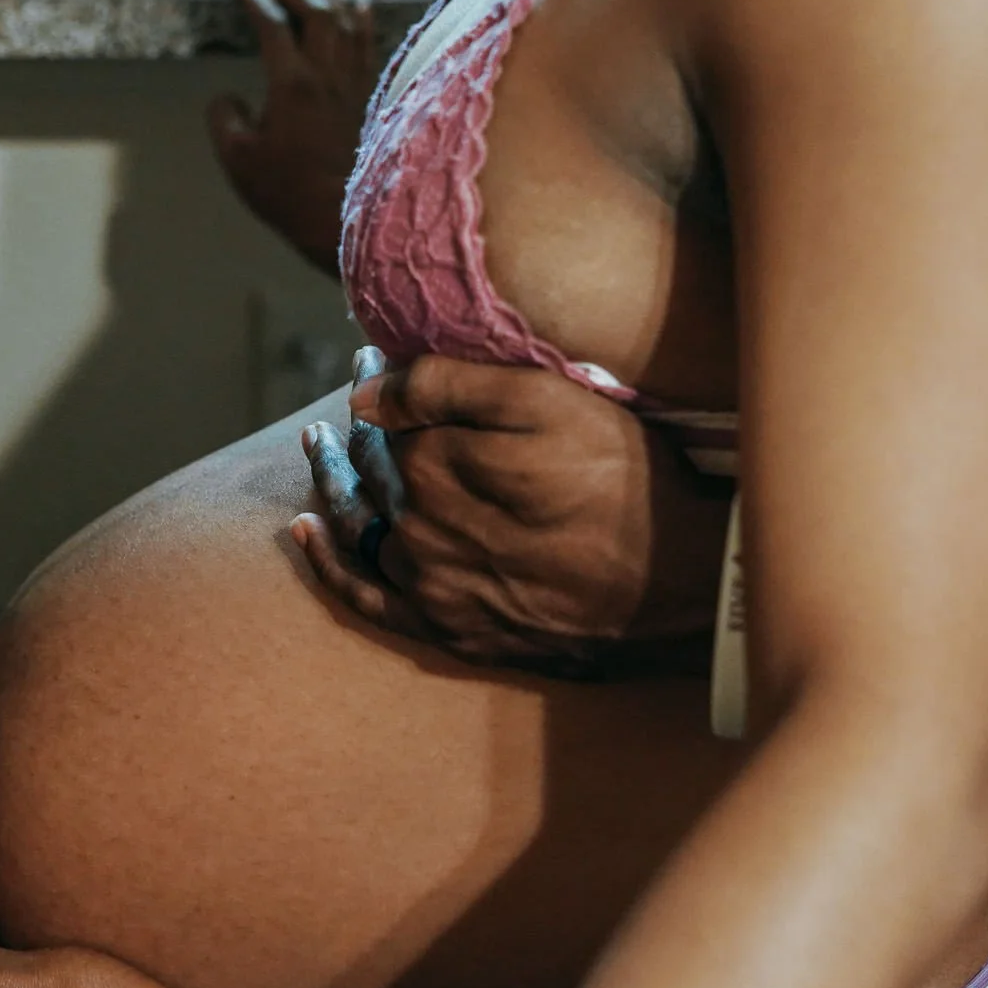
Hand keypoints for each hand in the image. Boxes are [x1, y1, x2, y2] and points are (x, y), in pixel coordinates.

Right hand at [208, 0, 380, 275]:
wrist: (341, 220)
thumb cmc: (285, 191)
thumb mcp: (236, 157)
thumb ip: (224, 117)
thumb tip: (229, 97)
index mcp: (292, 82)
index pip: (271, 24)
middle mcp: (327, 73)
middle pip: (316, 10)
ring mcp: (354, 83)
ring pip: (348, 21)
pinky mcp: (370, 96)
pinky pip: (371, 44)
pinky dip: (362, 18)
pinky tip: (357, 6)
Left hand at [289, 350, 731, 675]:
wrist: (682, 586)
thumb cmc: (625, 481)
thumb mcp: (550, 405)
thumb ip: (452, 388)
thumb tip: (367, 390)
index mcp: (435, 471)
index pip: (385, 420)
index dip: (377, 383)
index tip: (373, 355)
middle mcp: (420, 534)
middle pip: (368, 473)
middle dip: (353, 430)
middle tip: (349, 395)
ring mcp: (434, 590)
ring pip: (359, 528)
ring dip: (332, 483)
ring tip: (317, 446)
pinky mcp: (454, 633)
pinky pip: (368, 600)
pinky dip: (330, 566)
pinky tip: (305, 534)